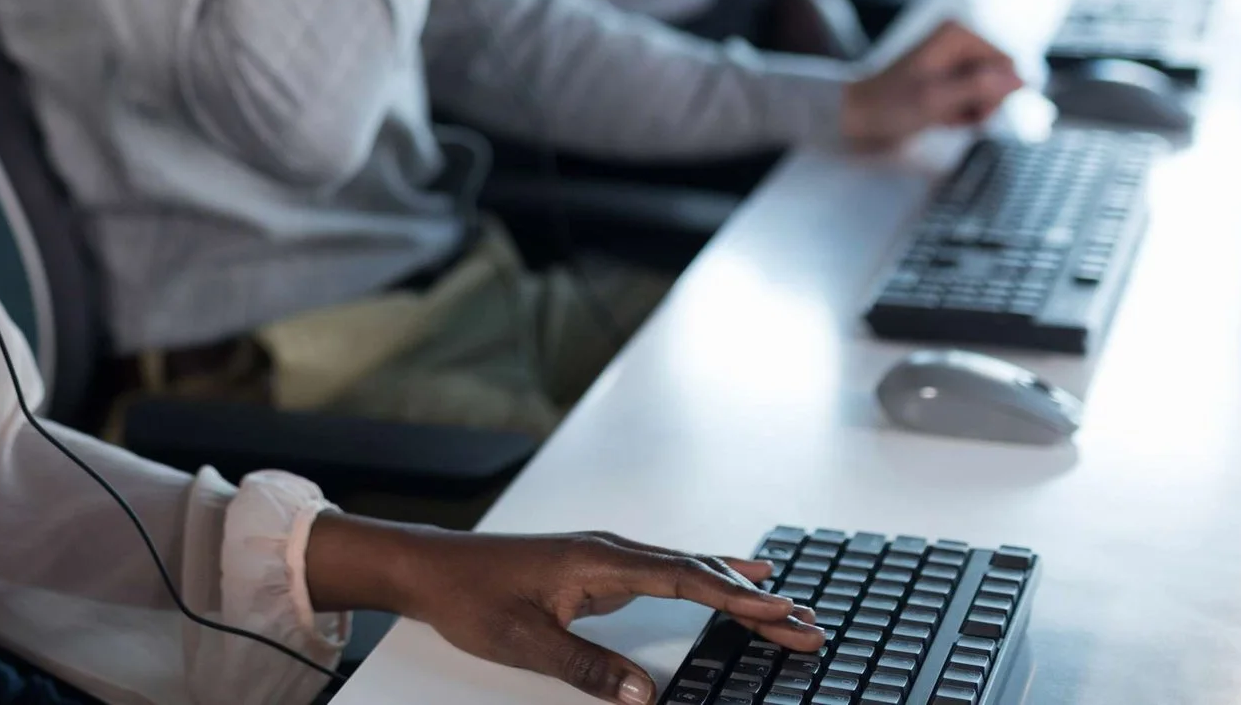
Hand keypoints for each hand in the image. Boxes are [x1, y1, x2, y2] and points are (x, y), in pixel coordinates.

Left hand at [306, 517, 821, 701]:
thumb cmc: (471, 597)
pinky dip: (704, 583)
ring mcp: (605, 556)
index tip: (782, 611)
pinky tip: (726, 586)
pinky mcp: (598, 567)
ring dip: (735, 591)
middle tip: (808, 624)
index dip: (735, 598)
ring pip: (685, 570)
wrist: (431, 568)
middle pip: (697, 573)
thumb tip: (644, 695)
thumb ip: (587, 667)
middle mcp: (609, 550)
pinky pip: (666, 572)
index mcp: (599, 561)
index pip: (683, 578)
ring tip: (787, 609)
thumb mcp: (525, 641)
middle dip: (754, 600)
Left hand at [839, 20, 1021, 147]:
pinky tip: (942, 118)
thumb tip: (1024, 79)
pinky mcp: (952, 80)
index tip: (973, 108)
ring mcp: (957, 61)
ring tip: (944, 116)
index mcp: (959, 33)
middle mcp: (961, 41)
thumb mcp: (937, 98)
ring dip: (973, 111)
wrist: (857, 115)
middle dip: (984, 103)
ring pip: (992, 92)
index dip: (998, 92)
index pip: (1010, 65)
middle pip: (1003, 78)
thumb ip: (981, 87)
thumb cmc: (890, 105)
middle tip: (955, 113)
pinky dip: (963, 114)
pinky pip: (976, 100)